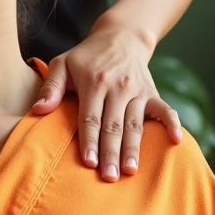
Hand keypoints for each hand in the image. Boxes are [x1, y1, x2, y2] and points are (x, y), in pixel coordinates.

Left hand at [32, 22, 181, 181]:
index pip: (90, 117)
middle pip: (113, 125)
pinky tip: (176, 141)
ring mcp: (137, 91)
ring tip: (129, 171)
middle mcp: (117, 87)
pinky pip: (165, 110)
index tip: (88, 162)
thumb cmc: (86, 56)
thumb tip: (37, 110)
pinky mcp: (152, 93)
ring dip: (133, 149)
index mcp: (94, 82)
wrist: (120, 36)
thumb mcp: (63, 63)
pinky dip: (172, 124)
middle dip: (110, 153)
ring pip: (135, 124)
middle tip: (108, 178)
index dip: (89, 140)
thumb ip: (51, 87)